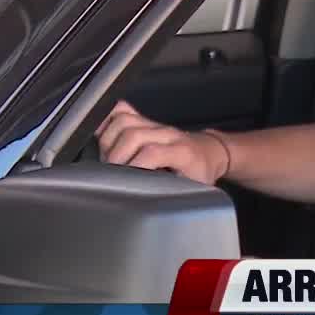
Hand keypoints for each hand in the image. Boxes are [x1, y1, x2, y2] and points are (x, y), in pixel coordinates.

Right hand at [95, 100, 228, 184]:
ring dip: (108, 140)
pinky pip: (120, 111)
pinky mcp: (145, 119)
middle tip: (113, 173)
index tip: (123, 181)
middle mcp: (168, 133)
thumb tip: (152, 203)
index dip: (132, 166)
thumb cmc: (199, 173)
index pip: (151, 152)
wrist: (209, 152)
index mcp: (182, 152)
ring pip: (122, 120)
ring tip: (109, 159)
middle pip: (131, 134)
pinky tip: (105, 139)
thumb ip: (173, 193)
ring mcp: (155, 124)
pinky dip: (107, 122)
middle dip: (115, 156)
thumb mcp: (192, 189)